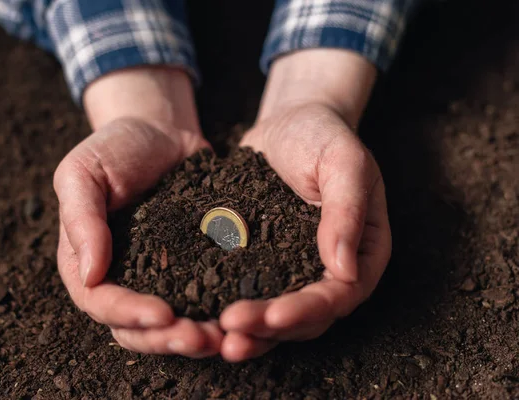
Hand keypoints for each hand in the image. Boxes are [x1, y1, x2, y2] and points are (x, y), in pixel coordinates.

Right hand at [54, 68, 222, 356]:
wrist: (162, 132)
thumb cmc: (115, 147)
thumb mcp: (83, 172)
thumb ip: (81, 219)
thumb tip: (89, 274)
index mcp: (89, 262)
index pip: (101, 303)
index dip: (129, 315)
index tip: (163, 315)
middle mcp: (123, 279)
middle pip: (137, 329)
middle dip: (168, 339)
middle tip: (201, 338)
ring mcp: (160, 278)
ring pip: (172, 325)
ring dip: (196, 337)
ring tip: (226, 337)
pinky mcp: (194, 268)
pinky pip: (205, 298)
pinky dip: (221, 313)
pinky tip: (245, 315)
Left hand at [219, 50, 391, 361]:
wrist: (290, 123)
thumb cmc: (324, 136)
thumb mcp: (344, 162)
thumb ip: (347, 210)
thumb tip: (345, 271)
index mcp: (361, 253)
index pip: (338, 296)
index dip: (306, 311)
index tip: (272, 316)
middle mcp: (329, 270)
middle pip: (305, 317)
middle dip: (268, 329)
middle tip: (230, 332)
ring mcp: (295, 269)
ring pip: (275, 314)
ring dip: (247, 331)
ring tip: (212, 338)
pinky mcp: (263, 262)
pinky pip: (247, 290)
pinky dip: (226, 305)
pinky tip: (199, 313)